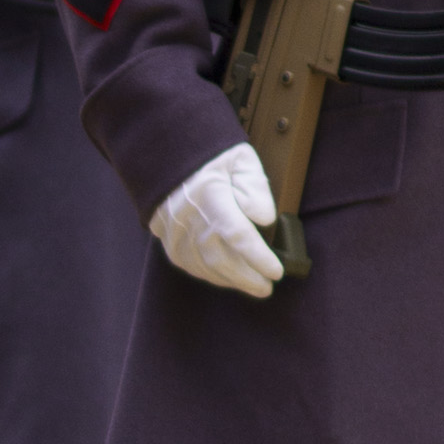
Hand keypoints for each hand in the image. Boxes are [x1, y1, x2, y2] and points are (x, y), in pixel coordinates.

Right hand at [150, 143, 289, 300]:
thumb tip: (263, 219)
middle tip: (268, 286)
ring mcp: (175, 231)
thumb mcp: (240, 159)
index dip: (258, 257)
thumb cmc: (211, 159)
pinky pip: (190, 266)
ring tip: (254, 286)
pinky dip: (211, 276)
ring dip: (231, 281)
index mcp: (210, 193)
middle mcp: (189, 216)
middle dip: (248, 278)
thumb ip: (255, 186)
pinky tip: (228, 278)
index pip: (237, 234)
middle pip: (220, 258)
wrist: (167, 157)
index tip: (277, 271)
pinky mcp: (169, 239)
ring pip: (205, 267)